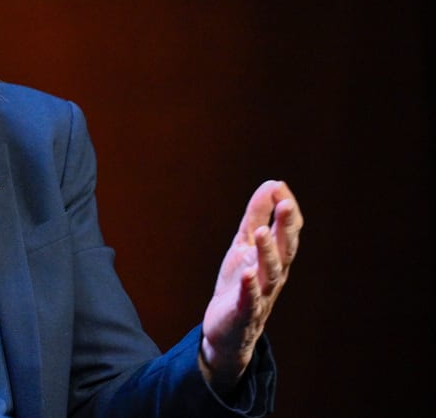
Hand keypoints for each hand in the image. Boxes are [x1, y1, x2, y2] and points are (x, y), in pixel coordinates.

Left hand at [200, 180, 302, 391]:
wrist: (227, 330)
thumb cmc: (240, 282)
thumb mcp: (244, 244)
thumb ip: (257, 216)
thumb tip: (272, 185)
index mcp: (275, 258)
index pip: (288, 232)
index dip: (286, 212)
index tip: (280, 188)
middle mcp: (274, 275)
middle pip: (285, 249)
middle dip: (286, 227)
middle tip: (286, 204)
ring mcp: (261, 294)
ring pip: (270, 272)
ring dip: (267, 252)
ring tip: (261, 232)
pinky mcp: (244, 311)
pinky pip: (250, 298)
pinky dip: (250, 285)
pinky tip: (247, 272)